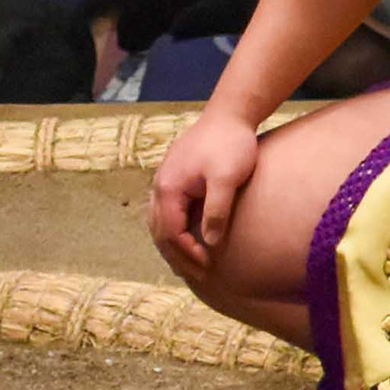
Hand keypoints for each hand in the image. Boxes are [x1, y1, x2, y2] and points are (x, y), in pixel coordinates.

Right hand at [146, 109, 259, 274]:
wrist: (228, 114)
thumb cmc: (230, 144)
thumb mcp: (226, 178)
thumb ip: (216, 211)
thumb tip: (210, 243)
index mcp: (169, 188)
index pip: (170, 232)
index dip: (187, 253)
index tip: (207, 266)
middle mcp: (160, 186)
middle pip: (159, 231)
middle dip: (176, 255)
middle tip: (197, 275)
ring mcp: (165, 181)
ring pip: (159, 222)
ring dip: (172, 244)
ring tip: (189, 262)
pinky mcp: (175, 177)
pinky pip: (167, 211)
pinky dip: (174, 229)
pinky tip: (188, 236)